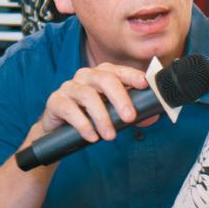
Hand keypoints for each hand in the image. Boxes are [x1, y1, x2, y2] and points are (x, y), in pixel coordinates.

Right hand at [26, 63, 152, 151]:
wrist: (60, 130)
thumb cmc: (90, 116)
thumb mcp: (111, 114)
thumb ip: (130, 113)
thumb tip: (152, 116)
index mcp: (101, 75)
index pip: (118, 71)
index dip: (131, 75)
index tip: (144, 84)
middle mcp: (85, 76)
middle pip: (104, 79)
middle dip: (119, 98)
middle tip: (129, 118)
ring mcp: (69, 87)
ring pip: (87, 94)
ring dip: (101, 117)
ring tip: (110, 136)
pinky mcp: (55, 101)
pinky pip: (69, 109)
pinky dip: (83, 124)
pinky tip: (91, 136)